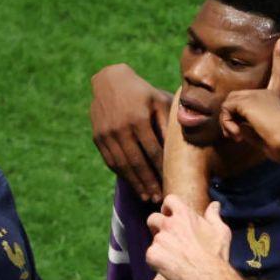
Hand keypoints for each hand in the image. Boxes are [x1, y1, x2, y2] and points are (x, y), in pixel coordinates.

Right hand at [90, 64, 172, 201]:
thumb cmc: (143, 93)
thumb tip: (182, 145)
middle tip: (159, 198)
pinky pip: (111, 161)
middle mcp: (120, 128)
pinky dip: (123, 175)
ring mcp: (106, 134)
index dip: (162, 169)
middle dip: (149, 182)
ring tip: (147, 197)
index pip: (153, 150)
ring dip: (135, 184)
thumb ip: (169, 122)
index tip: (171, 182)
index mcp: (138, 118)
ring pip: (122, 165)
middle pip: (137, 162)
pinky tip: (133, 184)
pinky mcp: (98, 138)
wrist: (109, 81)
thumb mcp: (159, 101)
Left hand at [145, 196, 231, 279]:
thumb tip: (215, 205)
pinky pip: (150, 255)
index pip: (169, 200)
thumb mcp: (220, 231)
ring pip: (153, 239)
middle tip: (166, 236)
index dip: (168, 207)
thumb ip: (214, 215)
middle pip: (153, 218)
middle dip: (157, 225)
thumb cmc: (215, 253)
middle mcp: (169, 224)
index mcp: (184, 214)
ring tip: (172, 256)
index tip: (170, 214)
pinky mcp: (153, 254)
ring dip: (160, 245)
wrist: (207, 275)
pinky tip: (168, 266)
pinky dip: (157, 261)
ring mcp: (159, 239)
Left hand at [219, 38, 279, 162]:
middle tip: (236, 135)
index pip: (278, 74)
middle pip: (236, 98)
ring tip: (236, 136)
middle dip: (229, 117)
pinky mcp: (249, 101)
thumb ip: (247, 127)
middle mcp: (268, 93)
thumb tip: (233, 126)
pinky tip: (238, 134)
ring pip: (229, 103)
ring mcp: (258, 95)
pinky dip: (227, 123)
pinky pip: (227, 109)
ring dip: (227, 122)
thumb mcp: (262, 135)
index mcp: (276, 98)